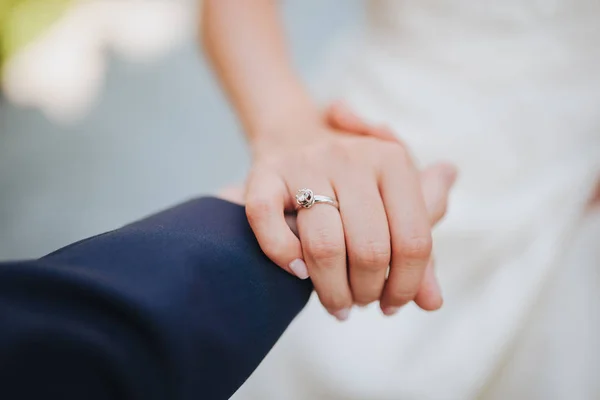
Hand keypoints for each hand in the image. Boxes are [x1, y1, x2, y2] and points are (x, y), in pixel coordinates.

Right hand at [242, 106, 455, 319]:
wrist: (296, 134)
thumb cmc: (354, 181)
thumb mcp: (394, 202)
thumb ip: (417, 251)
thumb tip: (433, 302)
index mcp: (393, 160)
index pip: (414, 241)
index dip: (408, 285)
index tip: (392, 304)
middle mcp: (351, 157)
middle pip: (370, 250)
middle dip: (367, 292)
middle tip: (361, 302)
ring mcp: (305, 163)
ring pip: (324, 246)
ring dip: (332, 290)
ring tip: (336, 302)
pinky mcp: (264, 173)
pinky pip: (268, 222)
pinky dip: (283, 255)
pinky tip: (299, 272)